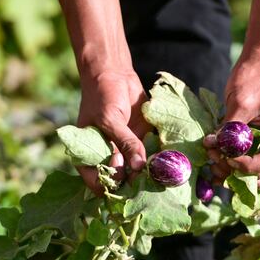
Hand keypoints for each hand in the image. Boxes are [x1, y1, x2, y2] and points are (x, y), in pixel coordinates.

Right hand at [77, 69, 150, 194]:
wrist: (113, 74)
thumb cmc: (102, 96)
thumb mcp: (110, 120)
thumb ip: (125, 142)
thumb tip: (139, 166)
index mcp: (90, 157)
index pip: (99, 182)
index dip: (112, 185)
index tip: (124, 178)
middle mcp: (108, 157)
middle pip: (122, 181)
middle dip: (135, 183)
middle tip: (150, 179)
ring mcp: (125, 151)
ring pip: (138, 170)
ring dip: (150, 172)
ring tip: (162, 172)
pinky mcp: (141, 141)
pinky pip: (150, 155)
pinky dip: (159, 158)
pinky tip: (169, 159)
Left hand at [206, 57, 259, 184]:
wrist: (259, 61)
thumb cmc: (256, 77)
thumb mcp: (241, 102)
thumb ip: (229, 127)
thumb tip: (212, 145)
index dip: (249, 165)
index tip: (228, 158)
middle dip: (238, 170)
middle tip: (215, 162)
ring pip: (254, 166)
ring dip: (233, 168)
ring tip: (212, 159)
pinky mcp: (258, 138)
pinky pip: (247, 155)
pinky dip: (232, 160)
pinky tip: (216, 159)